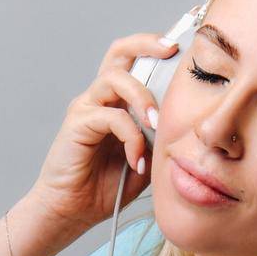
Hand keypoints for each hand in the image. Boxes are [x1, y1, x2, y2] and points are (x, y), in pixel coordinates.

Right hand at [29, 31, 177, 236]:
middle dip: (147, 44)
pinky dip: (131, 138)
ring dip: (142, 98)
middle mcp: (100, 98)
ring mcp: (87, 108)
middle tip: (172, 49)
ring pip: (116, 79)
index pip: (135, 63)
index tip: (183, 50)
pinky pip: (112, 117)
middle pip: (120, 52)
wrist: (72, 211)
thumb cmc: (105, 187)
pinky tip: (137, 160)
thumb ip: (159, 139)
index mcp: (116, 102)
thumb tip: (183, 125)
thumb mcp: (146, 160)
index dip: (157, 51)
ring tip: (157, 124)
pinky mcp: (78, 123)